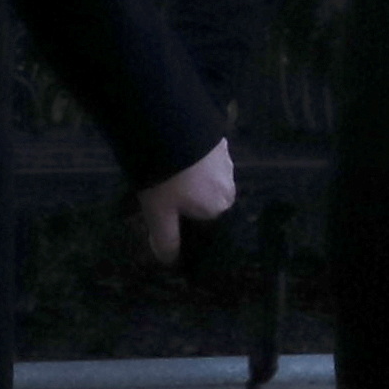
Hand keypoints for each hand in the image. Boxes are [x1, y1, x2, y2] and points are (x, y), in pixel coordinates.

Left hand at [136, 139, 238, 258]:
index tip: (164, 208)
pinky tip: (175, 154)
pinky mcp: (217, 138)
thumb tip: (170, 261)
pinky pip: (205, 156)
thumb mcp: (159, 214)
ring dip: (189, 176)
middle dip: (186, 196)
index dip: (183, 218)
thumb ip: (166, 239)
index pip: (203, 221)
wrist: (168, 127)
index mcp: (219, 206)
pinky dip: (192, 158)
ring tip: (165, 170)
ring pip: (205, 176)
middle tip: (160, 188)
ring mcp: (226, 159)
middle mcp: (229, 184)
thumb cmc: (166, 178)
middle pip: (205, 197)